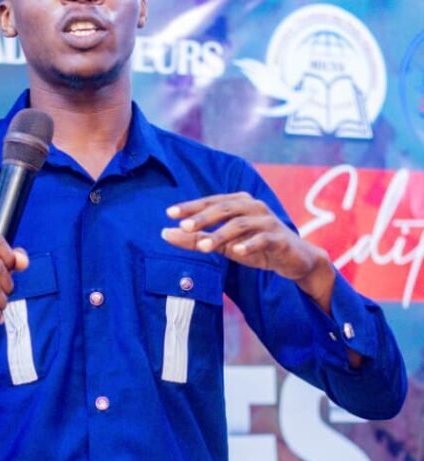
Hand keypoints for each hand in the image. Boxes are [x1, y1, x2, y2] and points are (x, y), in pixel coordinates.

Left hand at [161, 192, 335, 310]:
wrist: (294, 258)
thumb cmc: (255, 246)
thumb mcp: (223, 244)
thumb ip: (195, 239)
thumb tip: (165, 234)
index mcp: (238, 203)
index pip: (211, 202)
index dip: (191, 207)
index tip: (170, 213)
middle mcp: (253, 206)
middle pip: (224, 208)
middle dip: (203, 217)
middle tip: (184, 226)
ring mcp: (267, 220)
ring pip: (241, 224)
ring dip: (221, 234)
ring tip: (204, 246)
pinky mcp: (280, 238)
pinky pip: (263, 238)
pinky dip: (250, 244)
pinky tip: (238, 251)